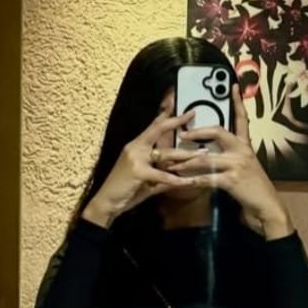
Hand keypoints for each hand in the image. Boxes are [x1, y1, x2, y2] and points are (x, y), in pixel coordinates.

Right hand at [82, 105, 195, 227]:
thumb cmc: (124, 190)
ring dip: (185, 155)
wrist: (106, 202)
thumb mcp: (146, 181)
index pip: (152, 126)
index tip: (177, 104)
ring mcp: (135, 158)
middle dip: (175, 121)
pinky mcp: (137, 172)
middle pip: (158, 129)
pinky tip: (187, 182)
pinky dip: (175, 179)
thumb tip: (181, 177)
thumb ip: (162, 176)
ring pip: (165, 154)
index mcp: (136, 146)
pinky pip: (161, 175)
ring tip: (201, 154)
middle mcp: (135, 148)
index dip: (164, 114)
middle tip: (191, 113)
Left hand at [154, 85, 293, 237]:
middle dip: (197, 132)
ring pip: (205, 158)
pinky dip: (190, 181)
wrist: (267, 208)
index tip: (233, 86)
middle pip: (218, 132)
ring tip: (170, 162)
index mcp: (246, 146)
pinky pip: (206, 178)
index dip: (237, 102)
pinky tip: (179, 182)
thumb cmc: (254, 190)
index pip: (242, 119)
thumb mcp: (246, 169)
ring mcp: (237, 165)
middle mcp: (242, 151)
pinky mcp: (231, 181)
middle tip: (182, 133)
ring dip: (185, 161)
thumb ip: (231, 158)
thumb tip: (210, 154)